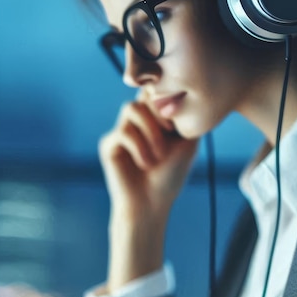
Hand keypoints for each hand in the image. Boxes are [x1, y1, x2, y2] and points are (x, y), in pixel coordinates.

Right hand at [100, 93, 199, 289]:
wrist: (150, 205)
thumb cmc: (170, 178)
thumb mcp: (187, 143)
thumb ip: (183, 115)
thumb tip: (176, 92)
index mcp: (155, 121)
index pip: (156, 92)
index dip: (166, 101)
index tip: (175, 128)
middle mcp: (136, 123)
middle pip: (143, 95)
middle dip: (159, 114)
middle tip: (169, 136)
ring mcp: (121, 132)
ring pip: (131, 108)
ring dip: (150, 131)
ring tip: (158, 156)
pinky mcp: (108, 144)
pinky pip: (123, 131)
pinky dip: (139, 147)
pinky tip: (146, 164)